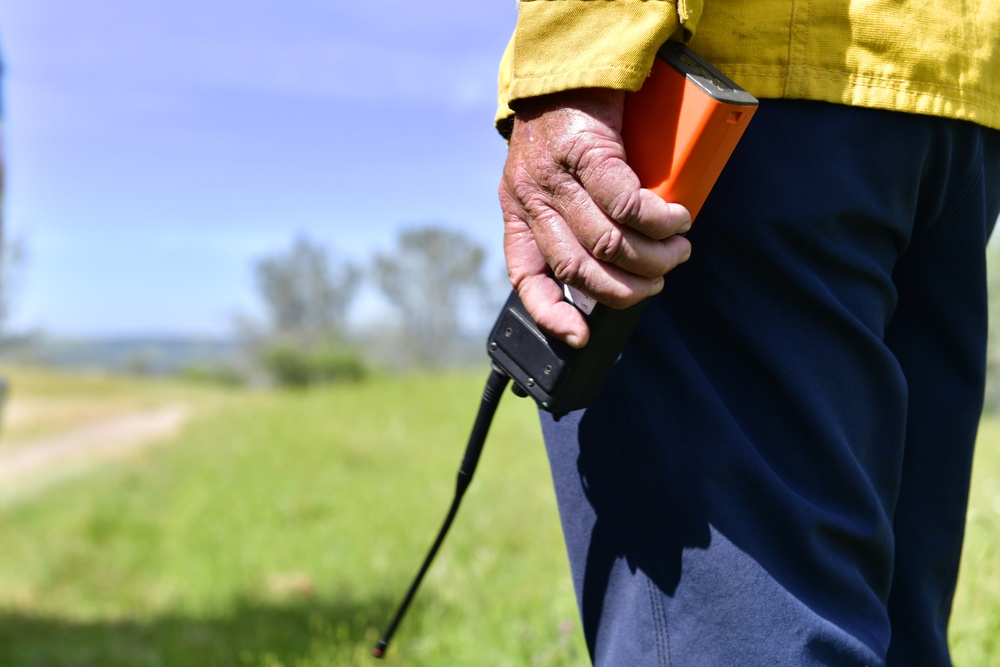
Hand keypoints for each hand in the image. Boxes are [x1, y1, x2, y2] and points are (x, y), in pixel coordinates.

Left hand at [498, 88, 691, 347]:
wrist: (568, 64)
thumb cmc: (566, 125)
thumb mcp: (551, 178)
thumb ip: (570, 215)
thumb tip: (616, 260)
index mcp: (518, 211)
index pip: (526, 274)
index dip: (551, 313)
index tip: (579, 337)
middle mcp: (530, 197)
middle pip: (578, 266)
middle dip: (623, 287)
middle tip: (656, 281)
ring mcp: (555, 175)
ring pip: (606, 240)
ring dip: (649, 256)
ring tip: (675, 251)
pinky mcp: (587, 151)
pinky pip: (626, 202)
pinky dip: (657, 219)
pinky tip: (676, 219)